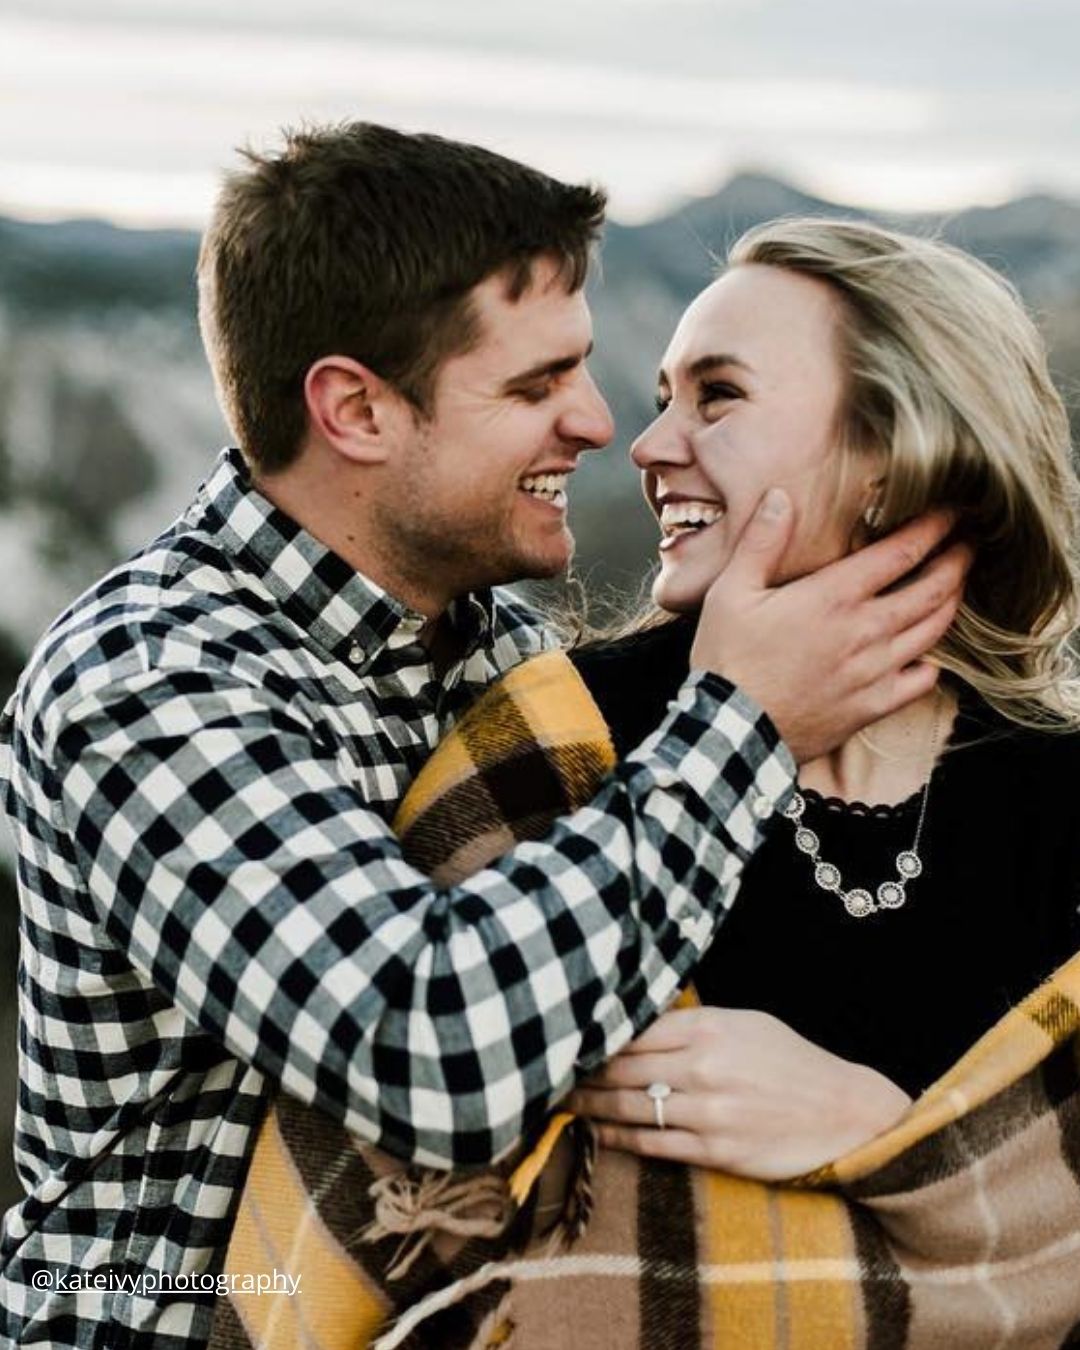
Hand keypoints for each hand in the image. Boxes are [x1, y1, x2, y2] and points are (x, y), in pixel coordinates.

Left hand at [568, 1007, 910, 1179]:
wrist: (845, 1113)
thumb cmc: (793, 1063)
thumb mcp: (747, 1024)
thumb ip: (694, 1022)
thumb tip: (642, 1020)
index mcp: (709, 1028)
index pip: (633, 1030)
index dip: (596, 1036)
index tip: (570, 1037)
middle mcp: (703, 1067)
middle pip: (622, 1068)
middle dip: (583, 1071)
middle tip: (551, 1071)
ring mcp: (707, 1111)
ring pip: (630, 1107)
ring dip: (591, 1106)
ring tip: (564, 1103)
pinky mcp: (715, 1151)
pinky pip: (652, 1145)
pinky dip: (618, 1139)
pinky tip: (597, 1133)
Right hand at [690, 488, 970, 762]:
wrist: (731, 730)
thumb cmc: (727, 659)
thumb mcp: (731, 592)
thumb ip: (761, 542)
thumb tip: (779, 497)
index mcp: (834, 597)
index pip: (902, 553)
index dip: (934, 528)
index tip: (952, 513)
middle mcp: (865, 631)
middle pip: (933, 589)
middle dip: (957, 561)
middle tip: (968, 545)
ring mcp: (875, 671)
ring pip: (934, 631)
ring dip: (951, 603)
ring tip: (956, 587)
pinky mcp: (873, 706)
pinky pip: (922, 682)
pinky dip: (933, 663)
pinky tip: (928, 654)